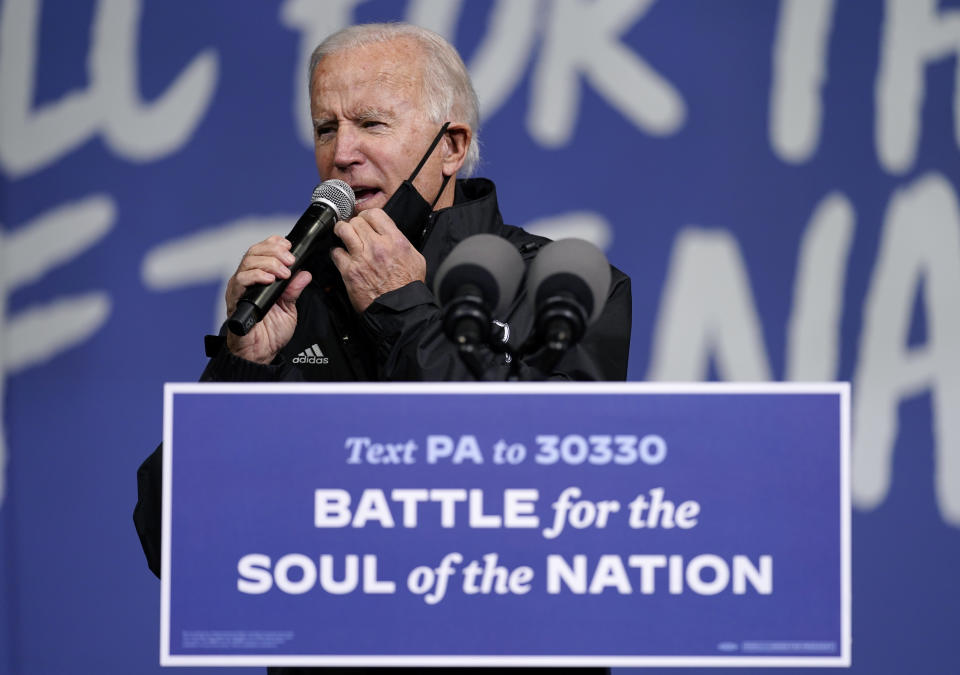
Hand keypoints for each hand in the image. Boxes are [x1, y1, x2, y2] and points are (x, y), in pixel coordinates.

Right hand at [224, 235, 311, 363]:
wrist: (261, 353)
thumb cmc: (271, 333)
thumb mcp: (289, 308)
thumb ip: (294, 290)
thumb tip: (304, 274)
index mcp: (260, 279)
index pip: (263, 251)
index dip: (274, 244)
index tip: (289, 246)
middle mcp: (248, 281)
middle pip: (255, 252)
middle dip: (275, 252)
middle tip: (290, 260)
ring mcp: (240, 289)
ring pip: (248, 262)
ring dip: (269, 263)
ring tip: (283, 272)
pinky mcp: (235, 299)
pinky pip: (240, 280)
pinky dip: (255, 276)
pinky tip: (268, 279)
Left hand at [331, 209, 426, 312]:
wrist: (400, 309)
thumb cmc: (408, 286)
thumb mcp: (416, 258)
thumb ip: (401, 242)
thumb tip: (392, 234)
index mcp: (395, 240)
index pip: (374, 214)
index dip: (367, 216)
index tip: (365, 221)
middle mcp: (377, 246)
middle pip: (357, 221)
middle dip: (354, 224)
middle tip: (353, 230)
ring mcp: (362, 258)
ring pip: (343, 230)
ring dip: (341, 231)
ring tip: (342, 235)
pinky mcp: (350, 271)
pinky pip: (335, 252)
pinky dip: (336, 252)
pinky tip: (341, 255)